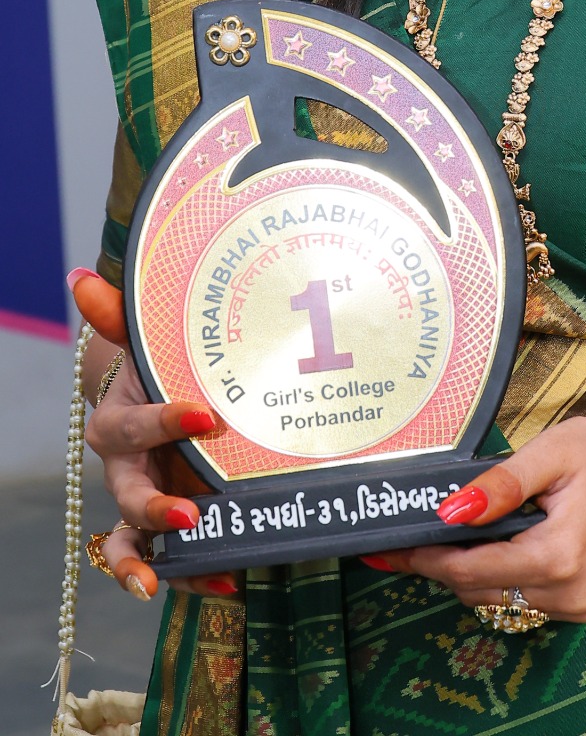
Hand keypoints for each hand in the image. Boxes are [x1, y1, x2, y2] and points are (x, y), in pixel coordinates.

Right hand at [68, 268, 239, 600]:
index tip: (207, 413)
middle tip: (190, 512)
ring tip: (171, 583)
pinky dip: (195, 576)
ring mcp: (148, 503)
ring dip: (154, 564)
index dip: (163, 421)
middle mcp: (126, 472)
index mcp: (118, 425)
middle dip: (153, 507)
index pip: (130, 427)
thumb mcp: (147, 345)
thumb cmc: (157, 372)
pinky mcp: (173, 528)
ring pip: (135, 544)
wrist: (165, 404)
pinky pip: (174, 562)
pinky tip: (230, 580)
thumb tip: (78, 278)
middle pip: (127, 497)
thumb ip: (119, 318)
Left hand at [364, 415, 585, 622]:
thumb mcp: (550, 451)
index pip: (471, 570)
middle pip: (478, 589)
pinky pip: (520, 599)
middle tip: (412, 534)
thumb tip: (448, 512)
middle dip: (442, 562)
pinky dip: (499, 575)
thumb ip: (500, 484)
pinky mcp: (580, 607)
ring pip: (496, 597)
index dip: (427, 559)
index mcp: (559, 556)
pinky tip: (491, 544)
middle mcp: (569, 593)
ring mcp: (577, 606)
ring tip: (449, 534)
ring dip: (469, 570)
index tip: (390, 547)